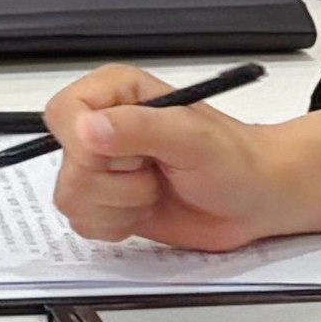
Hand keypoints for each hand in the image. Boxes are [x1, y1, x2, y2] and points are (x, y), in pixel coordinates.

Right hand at [35, 66, 320, 252]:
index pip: (63, 114)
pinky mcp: (108, 203)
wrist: (257, 199)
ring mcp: (103, 169)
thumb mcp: (192, 138)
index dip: (82, 144)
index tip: (125, 159)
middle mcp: (101, 128)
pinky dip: (117, 226)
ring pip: (71, 198)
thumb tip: (87, 130)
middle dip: (115, 183)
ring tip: (154, 192)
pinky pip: (84, 223)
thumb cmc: (235, 160)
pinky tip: (146, 211)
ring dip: (119, 207)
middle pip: (67, 165)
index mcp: (114, 95)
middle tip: (154, 174)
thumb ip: (139, 129)